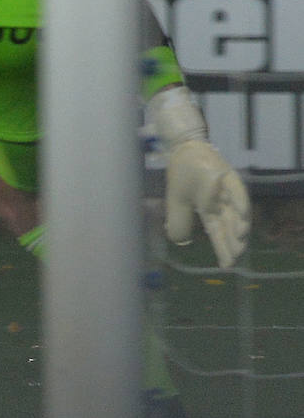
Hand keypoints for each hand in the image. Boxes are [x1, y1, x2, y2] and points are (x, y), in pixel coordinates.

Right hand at [150, 85, 250, 267]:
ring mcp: (226, 190)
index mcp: (209, 210)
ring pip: (237, 211)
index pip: (217, 233)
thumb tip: (179, 242)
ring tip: (239, 241)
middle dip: (233, 243)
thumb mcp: (176, 203)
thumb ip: (178, 221)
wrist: (181, 150)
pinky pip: (237, 190)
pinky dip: (241, 203)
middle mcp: (221, 203)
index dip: (222, 249)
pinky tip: (242, 216)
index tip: (226, 266)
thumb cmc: (182, 176)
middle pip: (230, 226)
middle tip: (235, 259)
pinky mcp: (228, 176)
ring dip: (240, 226)